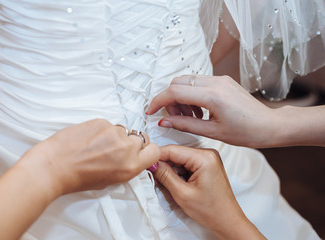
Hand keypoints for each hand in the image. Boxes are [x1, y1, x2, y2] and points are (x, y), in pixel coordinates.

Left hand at [19, 119, 159, 197]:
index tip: (142, 150)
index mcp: (130, 166)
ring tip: (96, 145)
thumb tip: (131, 157)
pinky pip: (107, 124)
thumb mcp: (110, 180)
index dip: (148, 150)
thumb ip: (126, 167)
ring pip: (122, 130)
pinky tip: (88, 139)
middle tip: (114, 148)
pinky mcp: (101, 121)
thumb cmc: (77, 178)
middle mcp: (126, 148)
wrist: (54, 167)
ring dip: (113, 136)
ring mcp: (114, 133)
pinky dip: (100, 130)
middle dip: (129, 143)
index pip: (155, 151)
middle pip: (140, 139)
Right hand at [147, 75, 279, 147]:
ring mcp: (220, 79)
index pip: (175, 91)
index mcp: (213, 96)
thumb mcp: (212, 132)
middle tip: (173, 118)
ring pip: (187, 81)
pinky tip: (198, 112)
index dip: (158, 101)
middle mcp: (215, 82)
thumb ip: (185, 125)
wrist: (269, 125)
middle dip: (169, 99)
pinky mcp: (222, 81)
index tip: (150, 111)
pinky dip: (191, 95)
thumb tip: (163, 121)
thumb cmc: (246, 132)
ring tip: (189, 117)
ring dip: (181, 98)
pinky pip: (198, 82)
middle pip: (178, 82)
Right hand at [153, 145, 265, 239]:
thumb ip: (165, 176)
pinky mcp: (206, 165)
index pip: (172, 150)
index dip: (156, 156)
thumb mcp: (182, 194)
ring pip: (179, 159)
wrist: (228, 221)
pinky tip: (176, 183)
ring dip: (170, 170)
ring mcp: (208, 159)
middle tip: (153, 175)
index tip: (144, 162)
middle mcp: (208, 154)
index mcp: (205, 158)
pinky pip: (186, 164)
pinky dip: (178, 173)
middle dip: (163, 164)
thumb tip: (152, 163)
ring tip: (166, 183)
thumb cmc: (212, 211)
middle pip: (176, 153)